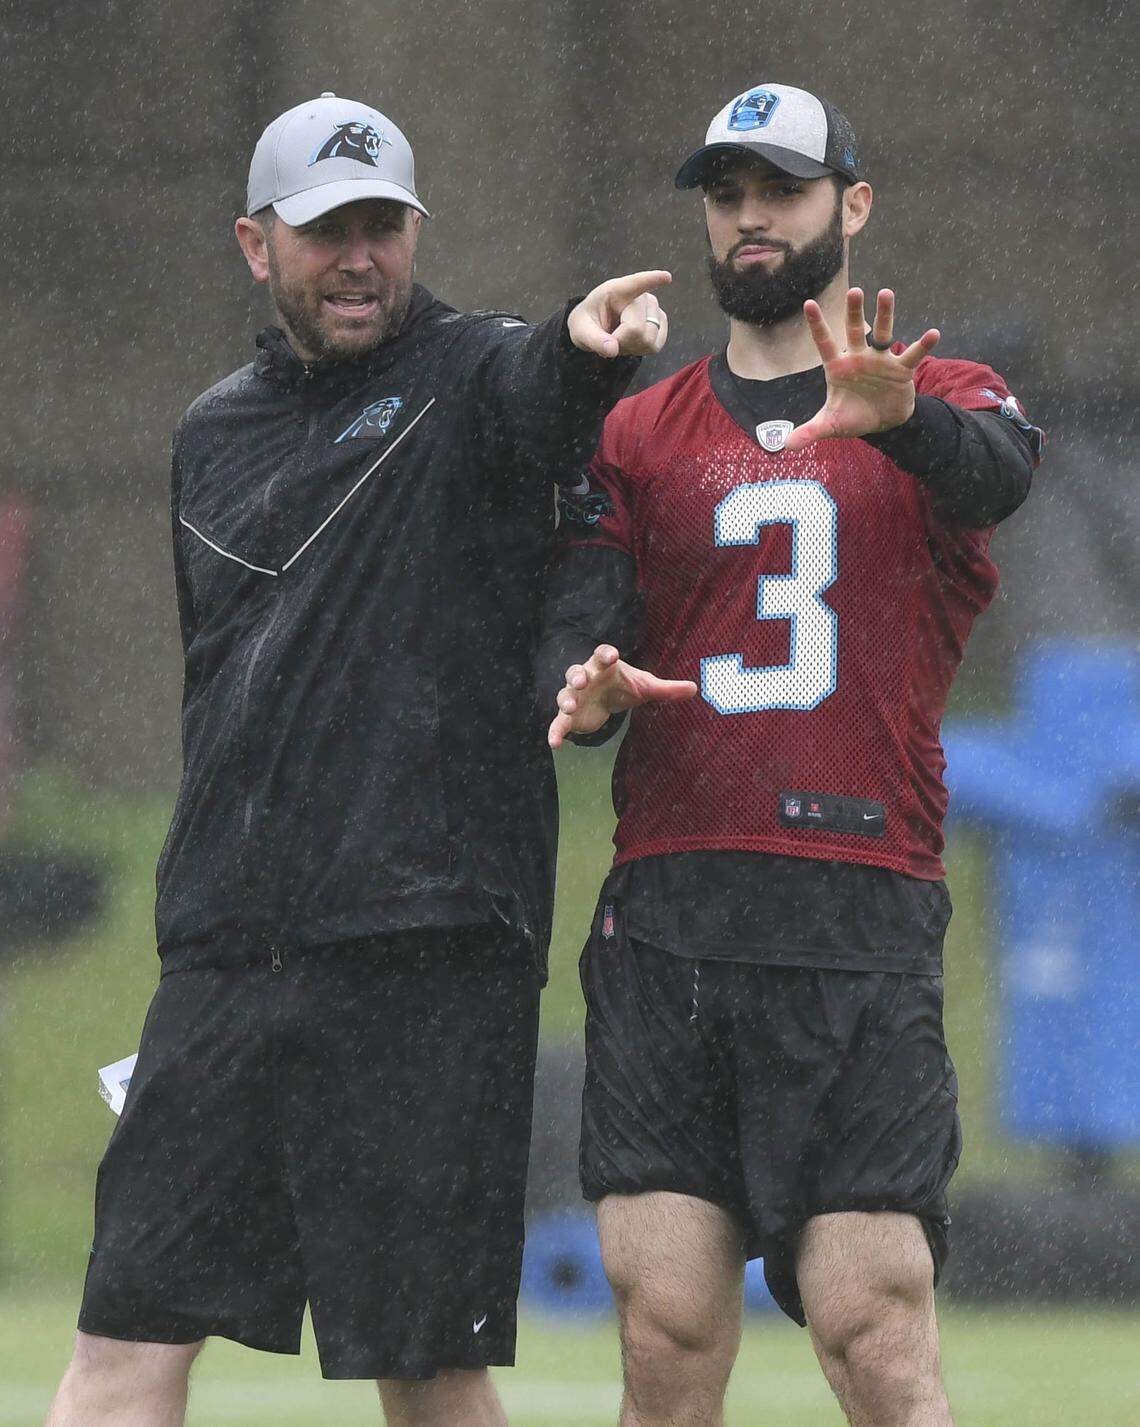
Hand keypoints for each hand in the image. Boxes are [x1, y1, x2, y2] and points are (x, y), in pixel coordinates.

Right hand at [548, 644, 696, 748]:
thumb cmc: (625, 686)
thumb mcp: (645, 687)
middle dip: (577, 675)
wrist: (607, 698)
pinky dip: (555, 732)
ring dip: (565, 699)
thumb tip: (695, 689)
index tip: (611, 655)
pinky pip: (558, 723)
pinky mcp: (569, 716)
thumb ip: (666, 689)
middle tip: (582, 680)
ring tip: (568, 707)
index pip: (602, 654)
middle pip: (577, 671)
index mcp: (604, 666)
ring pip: (565, 693)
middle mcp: (586, 677)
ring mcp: (575, 696)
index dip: (605, 654)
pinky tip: (554, 743)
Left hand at [568, 271, 671, 358]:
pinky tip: (631, 342)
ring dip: (631, 347)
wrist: (595, 327)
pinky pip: (656, 345)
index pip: (636, 284)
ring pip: (648, 340)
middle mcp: (639, 296)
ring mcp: (653, 308)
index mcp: (616, 291)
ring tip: (620, 338)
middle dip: (622, 342)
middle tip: (610, 338)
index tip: (666, 277)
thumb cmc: (587, 323)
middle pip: (637, 329)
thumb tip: (612, 350)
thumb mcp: (580, 331)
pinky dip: (641, 350)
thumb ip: (594, 340)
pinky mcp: (661, 322)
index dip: (652, 280)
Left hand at [782, 288, 939, 452]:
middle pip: (854, 331)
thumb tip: (785, 446)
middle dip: (854, 312)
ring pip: (883, 333)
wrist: (881, 423)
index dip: (817, 325)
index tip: (808, 304)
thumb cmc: (853, 417)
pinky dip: (923, 346)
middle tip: (854, 291)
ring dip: (885, 314)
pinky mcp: (901, 369)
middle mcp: (859, 358)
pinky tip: (933, 334)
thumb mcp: (830, 426)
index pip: (825, 343)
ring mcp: (880, 361)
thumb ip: (809, 432)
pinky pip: (912, 355)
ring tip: (886, 293)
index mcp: (838, 367)